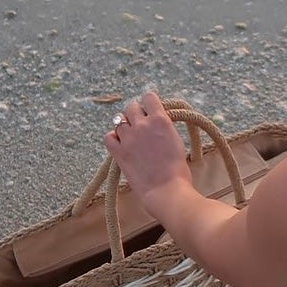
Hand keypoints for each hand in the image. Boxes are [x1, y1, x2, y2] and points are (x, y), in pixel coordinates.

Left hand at [103, 91, 192, 209]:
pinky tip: (121, 143)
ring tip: (131, 136)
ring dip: (125, 125)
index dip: (149, 103)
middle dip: (136, 113)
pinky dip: (113, 137)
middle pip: (131, 107)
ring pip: (118, 120)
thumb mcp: (176, 139)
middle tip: (141, 124)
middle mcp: (142, 125)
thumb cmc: (177, 169)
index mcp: (160, 120)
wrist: (166, 189)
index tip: (151, 111)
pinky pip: (108, 137)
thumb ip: (163, 127)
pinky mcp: (118, 153)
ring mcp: (128, 138)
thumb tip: (155, 121)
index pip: (148, 97)